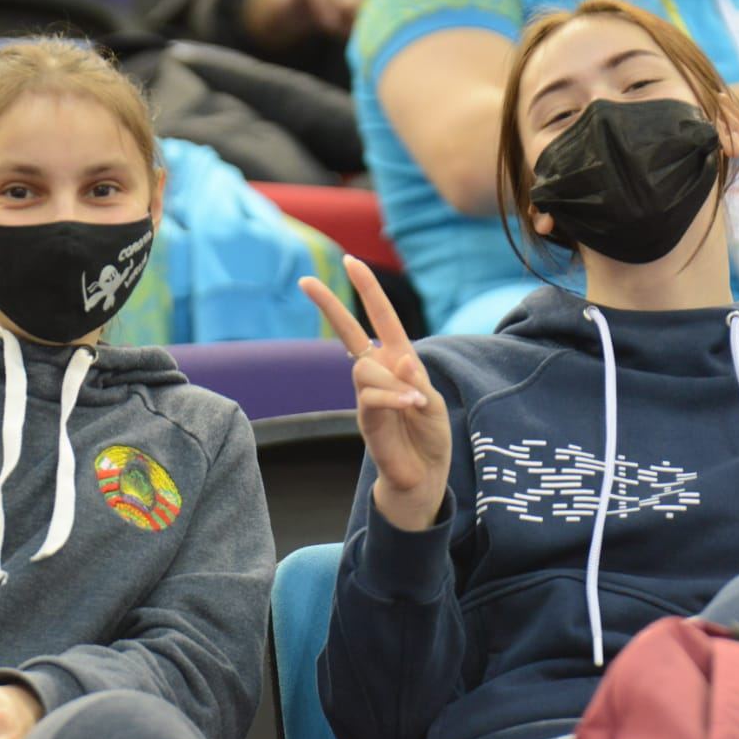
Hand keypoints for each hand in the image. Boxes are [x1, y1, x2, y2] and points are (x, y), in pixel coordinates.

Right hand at [299, 256, 449, 531]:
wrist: (423, 476)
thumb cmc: (429, 437)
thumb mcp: (433, 404)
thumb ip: (416, 381)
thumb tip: (397, 359)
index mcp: (399, 360)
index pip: (381, 318)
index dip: (367, 289)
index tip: (350, 262)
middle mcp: (379, 372)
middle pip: (348, 332)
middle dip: (329, 305)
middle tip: (305, 280)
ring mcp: (368, 394)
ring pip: (365, 369)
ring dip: (393, 383)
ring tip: (416, 405)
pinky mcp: (365, 416)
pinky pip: (372, 396)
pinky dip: (394, 398)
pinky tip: (410, 406)